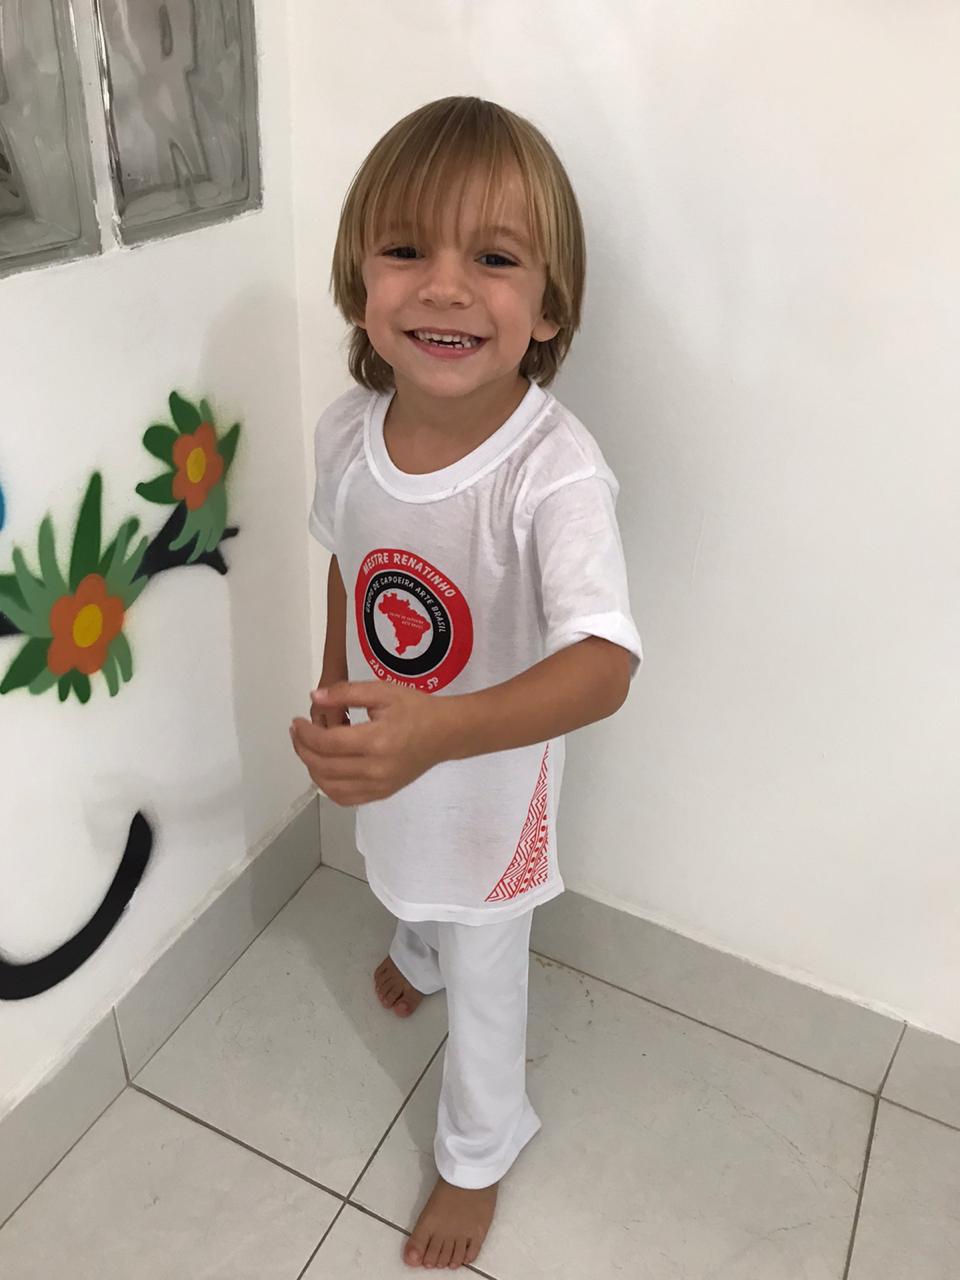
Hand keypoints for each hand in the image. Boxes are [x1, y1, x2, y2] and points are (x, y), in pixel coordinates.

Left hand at [289, 680, 452, 805]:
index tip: (296, 721)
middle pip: (325, 766)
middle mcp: (376, 768)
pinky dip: (328, 786)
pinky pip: (345, 798)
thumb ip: (346, 692)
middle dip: (303, 749)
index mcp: (376, 740)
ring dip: (311, 769)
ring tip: (307, 749)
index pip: (328, 743)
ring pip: (330, 787)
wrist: (446, 733)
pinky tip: (324, 769)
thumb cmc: (416, 708)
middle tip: (297, 733)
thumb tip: (314, 698)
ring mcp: (379, 785)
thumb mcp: (383, 691)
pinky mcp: (382, 793)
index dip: (305, 733)